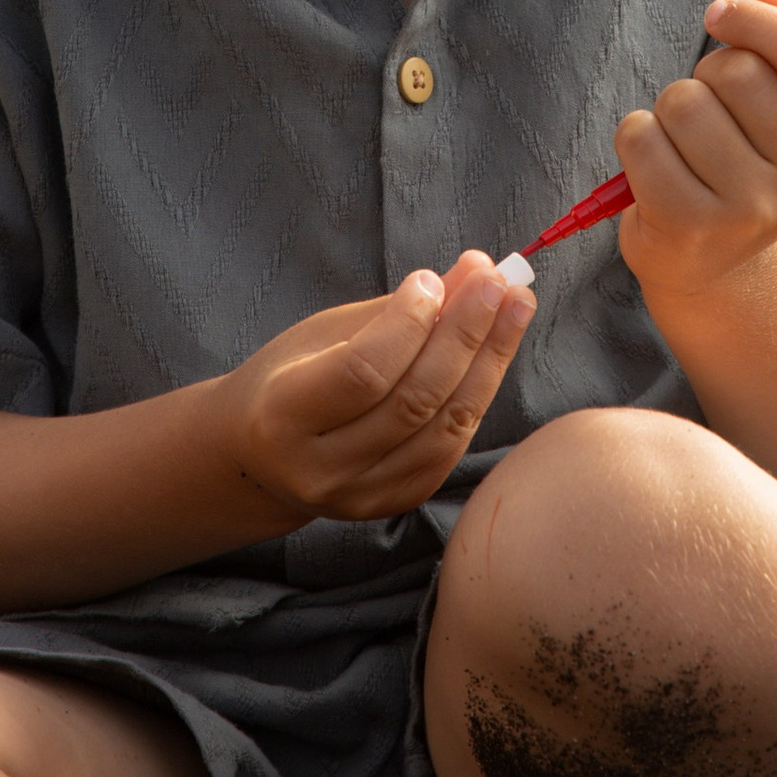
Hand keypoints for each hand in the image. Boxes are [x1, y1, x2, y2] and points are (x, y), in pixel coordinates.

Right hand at [223, 252, 534, 524]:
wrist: (261, 457)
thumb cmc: (289, 378)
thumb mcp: (324, 334)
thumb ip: (397, 310)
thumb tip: (473, 271)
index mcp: (282, 417)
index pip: (362, 372)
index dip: (407, 324)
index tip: (432, 279)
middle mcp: (320, 469)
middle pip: (413, 401)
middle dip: (464, 334)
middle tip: (496, 282)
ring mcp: (359, 496)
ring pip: (444, 428)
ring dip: (488, 360)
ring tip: (515, 306)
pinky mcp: (393, 505)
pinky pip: (450, 448)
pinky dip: (478, 395)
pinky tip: (494, 352)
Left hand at [617, 0, 776, 301]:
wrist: (708, 256)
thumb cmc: (743, 149)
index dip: (761, 18)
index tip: (719, 15)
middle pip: (736, 70)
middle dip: (706, 74)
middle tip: (710, 117)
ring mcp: (752, 211)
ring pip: (683, 102)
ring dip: (667, 110)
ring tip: (684, 147)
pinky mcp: (690, 227)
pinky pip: (641, 139)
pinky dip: (634, 139)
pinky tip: (652, 168)